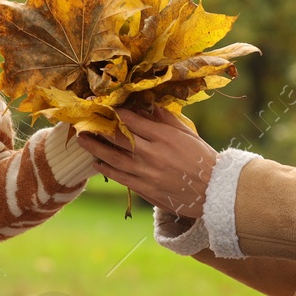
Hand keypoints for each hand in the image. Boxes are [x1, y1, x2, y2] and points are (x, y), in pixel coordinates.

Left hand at [76, 107, 215, 218]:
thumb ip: (165, 119)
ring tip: (82, 141)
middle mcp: (153, 154)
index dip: (114, 113)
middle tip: (83, 122)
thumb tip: (147, 104)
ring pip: (114, 159)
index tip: (101, 107)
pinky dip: (107, 170)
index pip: (131, 121)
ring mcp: (148, 174)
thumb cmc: (202, 159)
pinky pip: (121, 178)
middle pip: (118, 139)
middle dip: (98, 129)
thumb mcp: (186, 134)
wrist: (213, 191)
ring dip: (95, 149)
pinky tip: (97, 164)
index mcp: (164, 137)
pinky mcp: (146, 190)